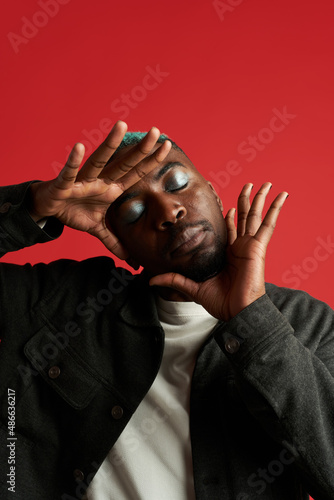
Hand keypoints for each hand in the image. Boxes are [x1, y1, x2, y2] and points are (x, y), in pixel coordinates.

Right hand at [28, 121, 170, 257]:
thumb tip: (128, 258)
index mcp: (111, 189)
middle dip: (140, 150)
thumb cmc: (74, 210)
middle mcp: (101, 181)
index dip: (150, 162)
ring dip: (110, 145)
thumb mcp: (97, 229)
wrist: (49, 209)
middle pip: (124, 163)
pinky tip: (78, 147)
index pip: (135, 174)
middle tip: (156, 132)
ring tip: (121, 126)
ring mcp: (84, 181)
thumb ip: (113, 241)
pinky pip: (69, 173)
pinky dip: (73, 162)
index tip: (166, 147)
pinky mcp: (65, 185)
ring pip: (99, 160)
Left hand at [149, 183, 288, 320]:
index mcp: (227, 253)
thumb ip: (174, 280)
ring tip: (266, 182)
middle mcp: (240, 246)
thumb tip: (151, 280)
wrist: (237, 312)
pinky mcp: (257, 246)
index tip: (224, 203)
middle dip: (246, 200)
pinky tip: (281, 195)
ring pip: (255, 215)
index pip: (229, 228)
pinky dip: (275, 209)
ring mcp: (249, 245)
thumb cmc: (221, 303)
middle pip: (244, 216)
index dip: (229, 214)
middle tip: (248, 185)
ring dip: (260, 198)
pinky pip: (267, 224)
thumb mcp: (193, 287)